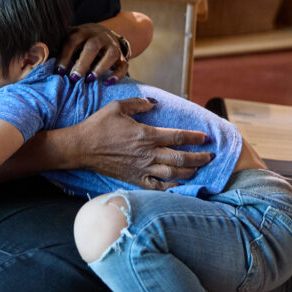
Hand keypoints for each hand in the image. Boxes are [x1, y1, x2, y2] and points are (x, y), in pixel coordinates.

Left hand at [56, 24, 129, 82]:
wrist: (103, 33)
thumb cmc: (80, 41)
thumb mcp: (69, 39)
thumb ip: (57, 47)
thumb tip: (37, 58)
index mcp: (82, 31)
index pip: (72, 41)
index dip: (64, 56)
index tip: (58, 72)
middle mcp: (99, 36)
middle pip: (92, 47)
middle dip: (82, 63)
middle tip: (73, 78)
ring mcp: (112, 46)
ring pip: (110, 55)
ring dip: (100, 68)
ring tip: (89, 80)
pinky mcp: (122, 56)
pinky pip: (123, 65)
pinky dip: (117, 75)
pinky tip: (108, 83)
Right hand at [73, 97, 212, 189]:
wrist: (81, 148)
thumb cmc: (98, 126)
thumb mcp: (117, 106)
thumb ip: (139, 103)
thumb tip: (155, 103)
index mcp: (146, 135)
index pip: (177, 137)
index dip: (194, 137)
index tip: (205, 137)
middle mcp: (147, 154)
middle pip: (181, 158)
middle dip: (200, 157)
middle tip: (210, 156)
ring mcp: (142, 169)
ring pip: (174, 174)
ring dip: (190, 172)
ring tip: (199, 169)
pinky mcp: (135, 179)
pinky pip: (158, 187)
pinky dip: (172, 188)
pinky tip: (181, 186)